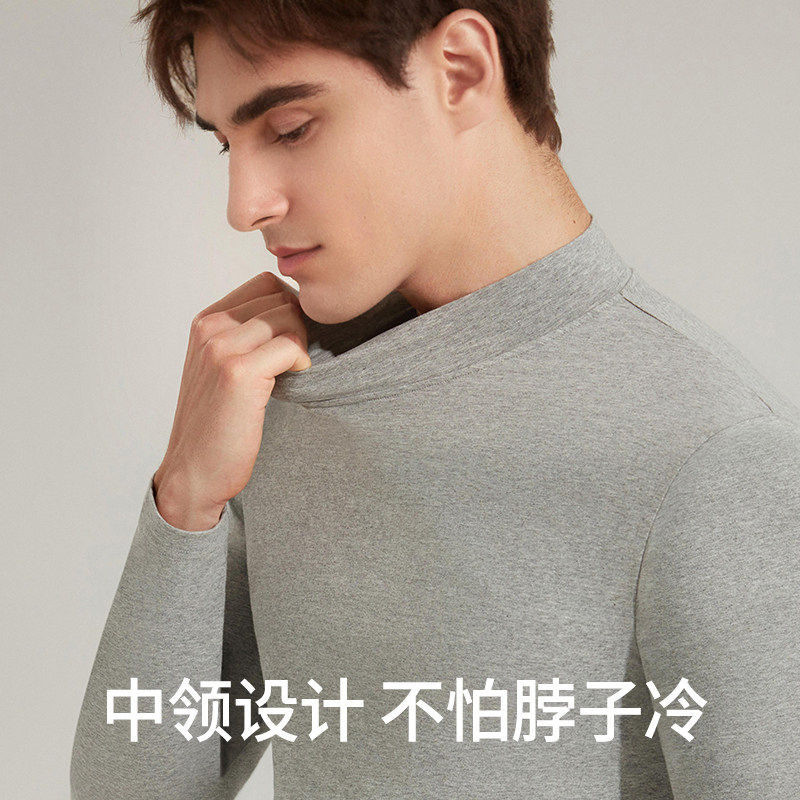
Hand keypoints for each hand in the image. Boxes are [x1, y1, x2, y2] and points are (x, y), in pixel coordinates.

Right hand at [153, 271, 310, 530]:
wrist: (195, 471)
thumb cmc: (217, 424)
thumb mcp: (222, 367)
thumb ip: (247, 335)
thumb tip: (296, 312)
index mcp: (205, 321)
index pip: (265, 284)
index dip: (289, 309)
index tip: (290, 341)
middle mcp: (210, 328)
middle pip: (281, 297)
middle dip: (299, 326)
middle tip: (294, 361)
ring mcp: (221, 348)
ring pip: (289, 317)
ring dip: (301, 343)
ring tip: (291, 372)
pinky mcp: (238, 373)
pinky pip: (290, 347)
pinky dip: (301, 362)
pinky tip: (294, 381)